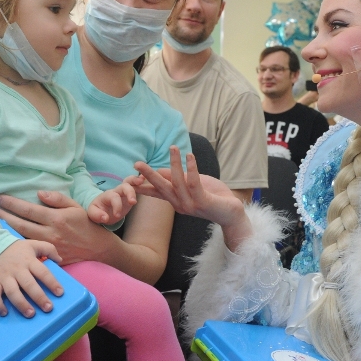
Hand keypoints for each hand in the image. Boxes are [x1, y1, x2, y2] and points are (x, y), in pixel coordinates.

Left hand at [0, 191, 113, 264]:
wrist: (99, 249)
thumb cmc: (87, 225)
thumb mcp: (76, 207)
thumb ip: (57, 199)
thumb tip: (39, 193)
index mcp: (56, 218)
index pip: (28, 209)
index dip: (11, 203)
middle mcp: (50, 232)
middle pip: (20, 224)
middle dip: (3, 215)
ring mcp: (48, 246)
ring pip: (22, 237)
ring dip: (6, 229)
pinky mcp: (49, 257)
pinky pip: (30, 250)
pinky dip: (17, 243)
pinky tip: (7, 239)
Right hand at [0, 239, 62, 316]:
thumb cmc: (16, 250)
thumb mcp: (33, 244)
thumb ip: (48, 249)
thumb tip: (59, 260)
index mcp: (28, 261)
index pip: (42, 272)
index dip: (52, 282)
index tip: (60, 293)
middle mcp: (17, 270)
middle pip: (29, 284)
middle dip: (39, 297)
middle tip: (48, 308)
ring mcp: (4, 277)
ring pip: (12, 292)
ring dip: (21, 304)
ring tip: (30, 314)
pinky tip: (4, 313)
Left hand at [87, 177, 141, 224]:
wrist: (102, 209)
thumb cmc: (98, 211)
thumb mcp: (93, 214)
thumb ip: (97, 215)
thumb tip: (105, 218)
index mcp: (107, 195)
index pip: (114, 198)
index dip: (117, 206)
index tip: (117, 216)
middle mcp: (117, 191)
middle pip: (124, 186)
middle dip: (130, 192)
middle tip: (133, 201)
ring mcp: (125, 192)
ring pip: (130, 182)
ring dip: (136, 181)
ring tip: (142, 181)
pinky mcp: (131, 195)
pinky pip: (137, 187)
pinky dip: (141, 181)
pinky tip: (146, 178)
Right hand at [133, 146, 252, 249]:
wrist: (231, 213)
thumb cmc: (212, 196)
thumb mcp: (191, 185)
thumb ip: (177, 178)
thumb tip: (160, 169)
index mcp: (175, 201)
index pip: (156, 192)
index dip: (143, 184)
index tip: (130, 176)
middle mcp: (180, 205)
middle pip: (161, 188)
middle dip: (149, 175)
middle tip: (137, 164)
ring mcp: (190, 205)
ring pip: (178, 182)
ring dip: (175, 163)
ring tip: (173, 147)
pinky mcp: (202, 202)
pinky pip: (194, 183)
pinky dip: (192, 168)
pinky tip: (190, 156)